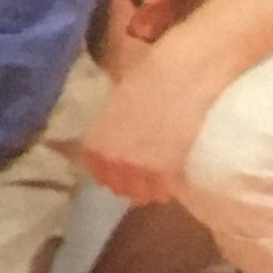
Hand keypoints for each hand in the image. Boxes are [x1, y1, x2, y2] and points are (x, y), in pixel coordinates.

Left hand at [83, 44, 221, 207]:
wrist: (177, 77)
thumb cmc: (149, 82)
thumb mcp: (118, 108)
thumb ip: (113, 133)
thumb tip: (120, 145)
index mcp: (95, 143)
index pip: (101, 175)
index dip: (118, 174)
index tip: (131, 169)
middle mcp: (110, 159)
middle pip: (121, 189)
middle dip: (135, 183)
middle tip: (152, 172)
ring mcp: (135, 168)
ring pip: (144, 195)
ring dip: (154, 188)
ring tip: (167, 172)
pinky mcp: (162, 173)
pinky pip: (165, 193)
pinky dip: (171, 187)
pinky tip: (178, 172)